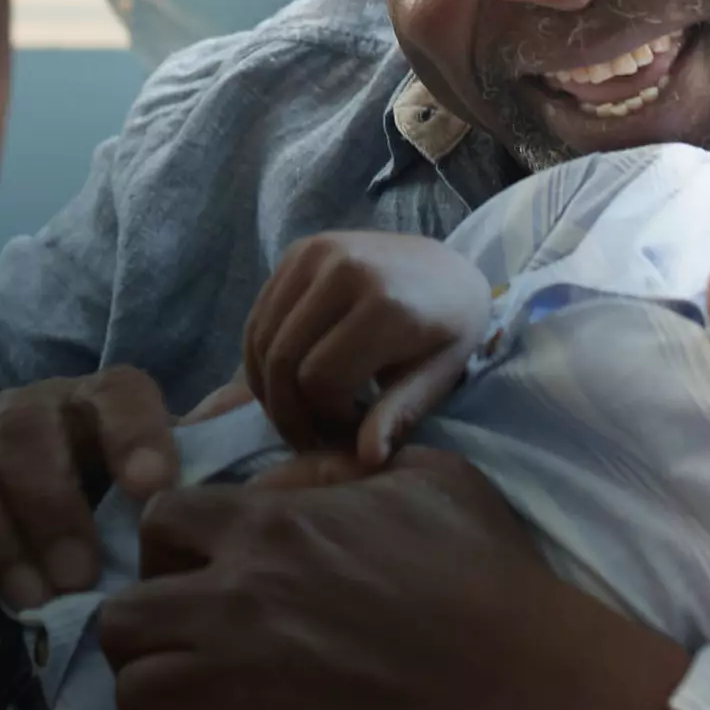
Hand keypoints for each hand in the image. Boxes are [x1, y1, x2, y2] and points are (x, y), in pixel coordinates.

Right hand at [0, 368, 180, 629]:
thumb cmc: (89, 479)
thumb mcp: (143, 468)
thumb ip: (198, 462)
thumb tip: (279, 458)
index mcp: (91, 403)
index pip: (116, 394)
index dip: (134, 434)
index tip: (151, 490)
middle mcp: (24, 409)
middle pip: (25, 430)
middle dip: (51, 506)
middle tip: (79, 578)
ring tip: (30, 601)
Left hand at [95, 447, 558, 709]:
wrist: (531, 701)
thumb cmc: (493, 584)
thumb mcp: (431, 480)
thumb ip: (348, 469)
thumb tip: (305, 473)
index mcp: (267, 528)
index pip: (159, 523)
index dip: (173, 551)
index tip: (203, 576)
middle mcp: (229, 604)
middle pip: (121, 617)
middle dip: (151, 634)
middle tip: (197, 652)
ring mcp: (229, 691)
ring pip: (134, 695)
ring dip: (168, 703)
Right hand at [243, 231, 490, 463]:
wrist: (450, 268)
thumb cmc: (449, 329)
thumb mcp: (437, 376)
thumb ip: (398, 414)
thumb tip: (367, 458)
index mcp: (384, 303)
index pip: (320, 378)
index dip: (326, 417)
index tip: (351, 429)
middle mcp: (343, 269)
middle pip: (283, 359)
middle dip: (287, 410)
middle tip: (309, 435)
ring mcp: (314, 253)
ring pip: (262, 339)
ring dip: (268, 387)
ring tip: (297, 411)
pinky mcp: (297, 251)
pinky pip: (259, 316)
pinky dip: (262, 356)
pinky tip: (287, 380)